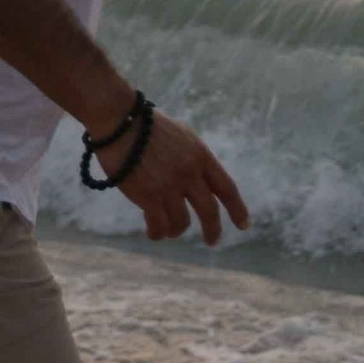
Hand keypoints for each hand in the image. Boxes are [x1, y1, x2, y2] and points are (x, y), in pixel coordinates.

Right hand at [110, 110, 249, 246]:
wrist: (119, 121)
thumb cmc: (145, 125)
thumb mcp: (181, 136)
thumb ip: (193, 158)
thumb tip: (198, 181)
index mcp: (200, 155)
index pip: (227, 187)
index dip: (237, 209)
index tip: (245, 225)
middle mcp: (189, 173)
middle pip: (209, 210)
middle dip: (213, 230)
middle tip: (212, 241)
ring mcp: (169, 186)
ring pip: (182, 222)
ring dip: (176, 230)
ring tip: (170, 230)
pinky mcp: (148, 196)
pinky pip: (159, 225)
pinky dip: (158, 233)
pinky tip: (153, 233)